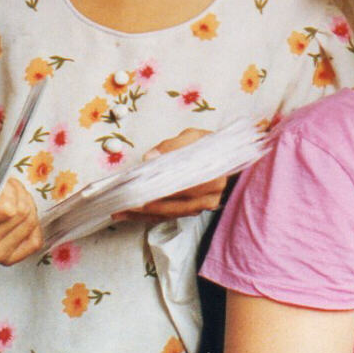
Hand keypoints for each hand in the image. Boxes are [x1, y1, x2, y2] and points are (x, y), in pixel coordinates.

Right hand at [0, 177, 41, 265]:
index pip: (8, 209)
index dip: (11, 192)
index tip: (5, 184)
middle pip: (22, 214)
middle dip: (20, 194)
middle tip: (11, 188)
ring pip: (30, 223)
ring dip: (28, 205)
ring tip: (16, 199)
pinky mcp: (10, 259)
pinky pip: (35, 241)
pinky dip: (34, 225)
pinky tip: (22, 217)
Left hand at [111, 127, 228, 224]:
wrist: (235, 158)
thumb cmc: (216, 145)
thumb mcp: (196, 136)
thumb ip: (173, 145)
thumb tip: (149, 157)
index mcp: (209, 176)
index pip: (173, 187)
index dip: (149, 191)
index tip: (128, 191)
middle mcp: (208, 196)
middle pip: (168, 205)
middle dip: (141, 207)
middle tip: (118, 206)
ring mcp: (204, 206)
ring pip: (169, 213)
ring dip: (143, 215)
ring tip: (121, 213)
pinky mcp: (199, 210)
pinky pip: (173, 215)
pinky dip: (153, 215)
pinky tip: (137, 214)